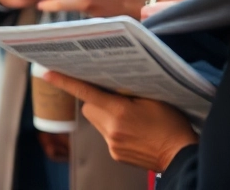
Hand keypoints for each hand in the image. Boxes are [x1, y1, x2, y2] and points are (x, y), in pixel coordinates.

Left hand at [42, 71, 196, 172]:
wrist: (181, 156)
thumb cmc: (171, 124)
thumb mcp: (154, 99)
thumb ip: (129, 91)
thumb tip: (111, 84)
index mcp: (120, 112)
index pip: (86, 93)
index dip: (66, 82)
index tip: (48, 74)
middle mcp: (111, 129)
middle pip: (89, 107)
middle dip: (96, 99)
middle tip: (116, 97)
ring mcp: (112, 144)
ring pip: (96, 121)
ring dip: (105, 114)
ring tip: (129, 116)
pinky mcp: (115, 154)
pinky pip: (106, 135)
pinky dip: (113, 129)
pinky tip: (132, 130)